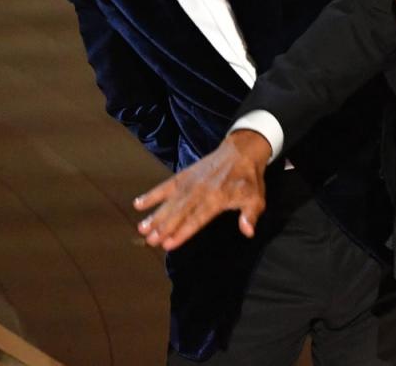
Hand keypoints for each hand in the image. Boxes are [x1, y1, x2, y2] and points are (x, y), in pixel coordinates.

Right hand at [133, 129, 271, 249]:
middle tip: (149, 240)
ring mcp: (190, 182)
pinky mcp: (185, 175)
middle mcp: (201, 191)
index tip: (169, 244)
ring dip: (155, 215)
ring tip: (142, 227)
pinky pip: (166, 185)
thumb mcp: (257, 198)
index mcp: (218, 198)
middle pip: (179, 212)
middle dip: (164, 227)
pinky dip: (152, 194)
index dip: (183, 232)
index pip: (197, 219)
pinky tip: (138, 204)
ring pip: (170, 201)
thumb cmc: (249, 179)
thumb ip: (250, 215)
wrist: (242, 151)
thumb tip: (248, 231)